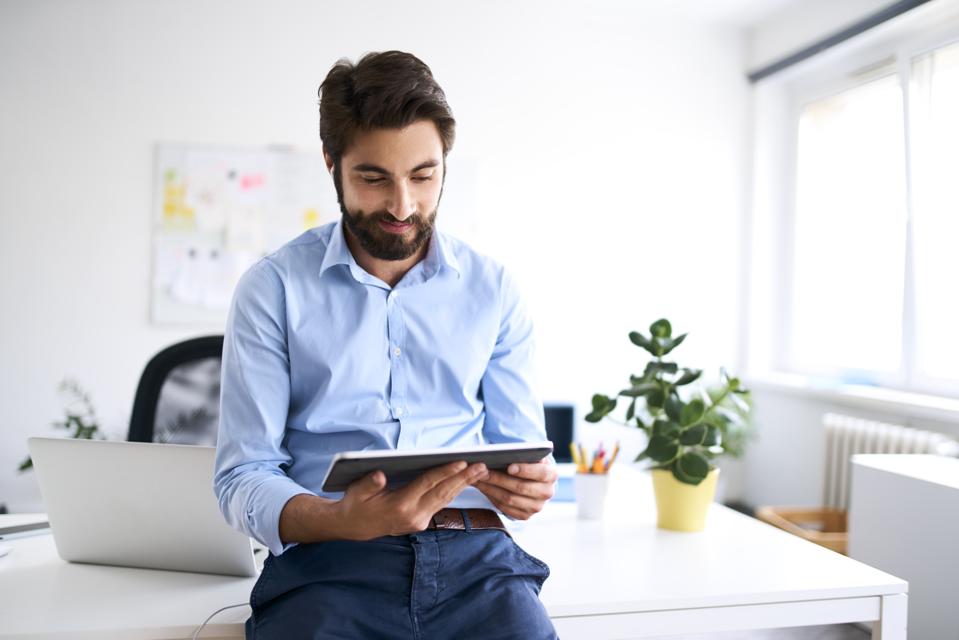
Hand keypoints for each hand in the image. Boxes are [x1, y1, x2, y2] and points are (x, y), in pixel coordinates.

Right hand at [335, 461, 489, 539]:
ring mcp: (419, 521)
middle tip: (481, 466)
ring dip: (463, 485)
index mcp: (399, 506)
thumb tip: (380, 475)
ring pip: (445, 499)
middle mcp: (413, 516)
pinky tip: (464, 481)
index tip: (461, 462)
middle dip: (464, 479)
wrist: (352, 527)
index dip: (445, 472)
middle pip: (443, 493)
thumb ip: (369, 483)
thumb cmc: (355, 504)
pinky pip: (440, 504)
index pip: (428, 485)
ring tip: (479, 472)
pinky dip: (453, 491)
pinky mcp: (421, 522)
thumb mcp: (356, 491)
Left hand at [474, 460, 556, 519]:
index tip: (509, 466)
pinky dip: (491, 497)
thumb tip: (502, 453)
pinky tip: (483, 487)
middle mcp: (547, 492)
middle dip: (500, 478)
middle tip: (483, 470)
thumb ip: (522, 454)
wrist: (532, 481)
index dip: (525, 470)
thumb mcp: (529, 456)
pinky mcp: (525, 515)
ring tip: (478, 478)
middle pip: (521, 487)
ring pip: (510, 499)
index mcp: (551, 474)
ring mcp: (536, 506)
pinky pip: (505, 508)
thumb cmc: (527, 464)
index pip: (541, 473)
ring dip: (491, 488)